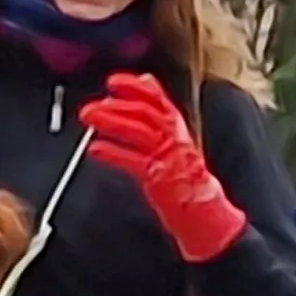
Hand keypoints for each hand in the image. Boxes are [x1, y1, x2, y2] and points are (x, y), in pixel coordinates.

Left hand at [78, 74, 244, 261]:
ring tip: (90, 118)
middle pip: (145, 112)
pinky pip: (134, 162)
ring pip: (139, 130)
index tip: (114, 82)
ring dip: (111, 121)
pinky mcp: (161, 178)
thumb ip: (158, 117)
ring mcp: (169, 157)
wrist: (204, 213)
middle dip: (116, 104)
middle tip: (92, 106)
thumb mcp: (174, 142)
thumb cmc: (185, 180)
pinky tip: (96, 149)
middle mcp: (175, 138)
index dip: (135, 86)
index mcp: (177, 129)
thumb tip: (144, 86)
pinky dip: (114, 153)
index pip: (158, 99)